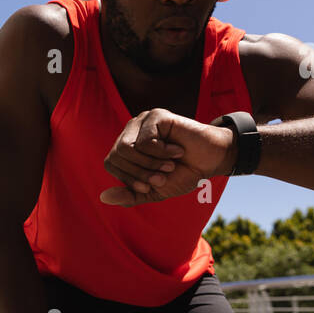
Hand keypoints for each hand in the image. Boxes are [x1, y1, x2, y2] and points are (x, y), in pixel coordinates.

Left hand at [99, 108, 235, 206]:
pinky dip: (162, 153)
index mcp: (126, 147)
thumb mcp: (154, 191)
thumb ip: (130, 195)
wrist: (210, 161)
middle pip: (116, 156)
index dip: (129, 178)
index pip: (110, 163)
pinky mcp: (155, 115)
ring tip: (170, 165)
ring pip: (126, 148)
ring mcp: (142, 121)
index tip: (150, 185)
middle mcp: (131, 131)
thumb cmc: (183, 173)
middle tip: (163, 176)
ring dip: (151, 164)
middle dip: (140, 173)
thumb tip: (103, 197)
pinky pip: (145, 141)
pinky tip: (178, 151)